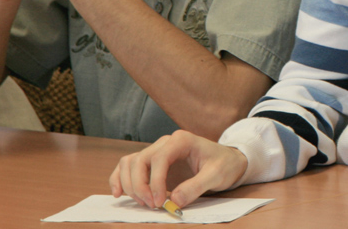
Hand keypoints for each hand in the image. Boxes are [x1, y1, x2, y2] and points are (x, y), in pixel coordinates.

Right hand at [109, 130, 248, 209]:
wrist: (228, 161)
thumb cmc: (224, 165)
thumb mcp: (216, 176)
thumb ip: (196, 187)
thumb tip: (174, 201)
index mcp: (182, 140)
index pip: (159, 158)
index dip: (155, 181)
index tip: (159, 202)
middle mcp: (166, 142)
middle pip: (140, 160)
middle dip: (141, 185)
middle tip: (152, 206)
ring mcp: (158, 151)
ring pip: (131, 162)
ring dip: (130, 184)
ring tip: (144, 203)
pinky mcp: (153, 162)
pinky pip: (129, 165)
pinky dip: (120, 178)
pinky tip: (119, 193)